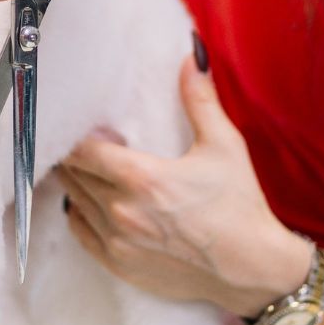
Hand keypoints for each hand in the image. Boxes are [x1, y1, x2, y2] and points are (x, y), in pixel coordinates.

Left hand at [57, 51, 312, 312]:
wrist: (251, 268)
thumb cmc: (240, 205)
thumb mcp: (224, 145)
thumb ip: (199, 99)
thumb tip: (192, 56)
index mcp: (142, 178)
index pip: (82, 150)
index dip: (73, 135)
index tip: (78, 124)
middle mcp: (120, 211)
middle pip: (72, 175)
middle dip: (72, 156)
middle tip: (81, 142)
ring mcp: (117, 242)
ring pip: (73, 203)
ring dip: (75, 184)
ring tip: (85, 169)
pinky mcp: (119, 265)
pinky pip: (80, 233)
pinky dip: (79, 214)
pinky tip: (90, 203)